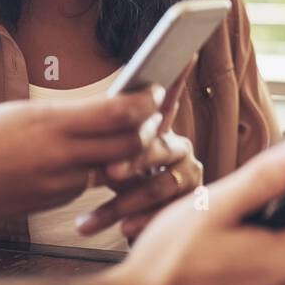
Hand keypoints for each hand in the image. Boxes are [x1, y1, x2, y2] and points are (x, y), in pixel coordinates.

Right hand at [0, 85, 166, 245]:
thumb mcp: (15, 113)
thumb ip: (60, 118)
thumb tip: (98, 114)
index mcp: (49, 123)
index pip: (119, 114)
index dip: (145, 104)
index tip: (157, 91)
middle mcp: (57, 157)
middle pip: (126, 146)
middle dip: (143, 132)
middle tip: (152, 115)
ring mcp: (53, 187)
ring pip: (107, 169)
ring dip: (121, 154)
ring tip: (128, 134)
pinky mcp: (46, 205)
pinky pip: (81, 186)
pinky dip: (91, 172)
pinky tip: (88, 161)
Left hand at [75, 58, 200, 238]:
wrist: (133, 225)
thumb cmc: (116, 182)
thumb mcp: (105, 157)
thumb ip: (109, 134)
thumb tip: (99, 108)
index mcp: (159, 129)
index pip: (168, 99)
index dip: (178, 78)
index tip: (185, 53)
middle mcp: (180, 147)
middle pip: (159, 146)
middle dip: (134, 159)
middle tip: (108, 171)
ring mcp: (189, 174)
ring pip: (163, 183)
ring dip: (127, 201)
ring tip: (93, 219)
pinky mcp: (191, 202)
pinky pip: (169, 210)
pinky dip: (142, 221)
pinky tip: (123, 230)